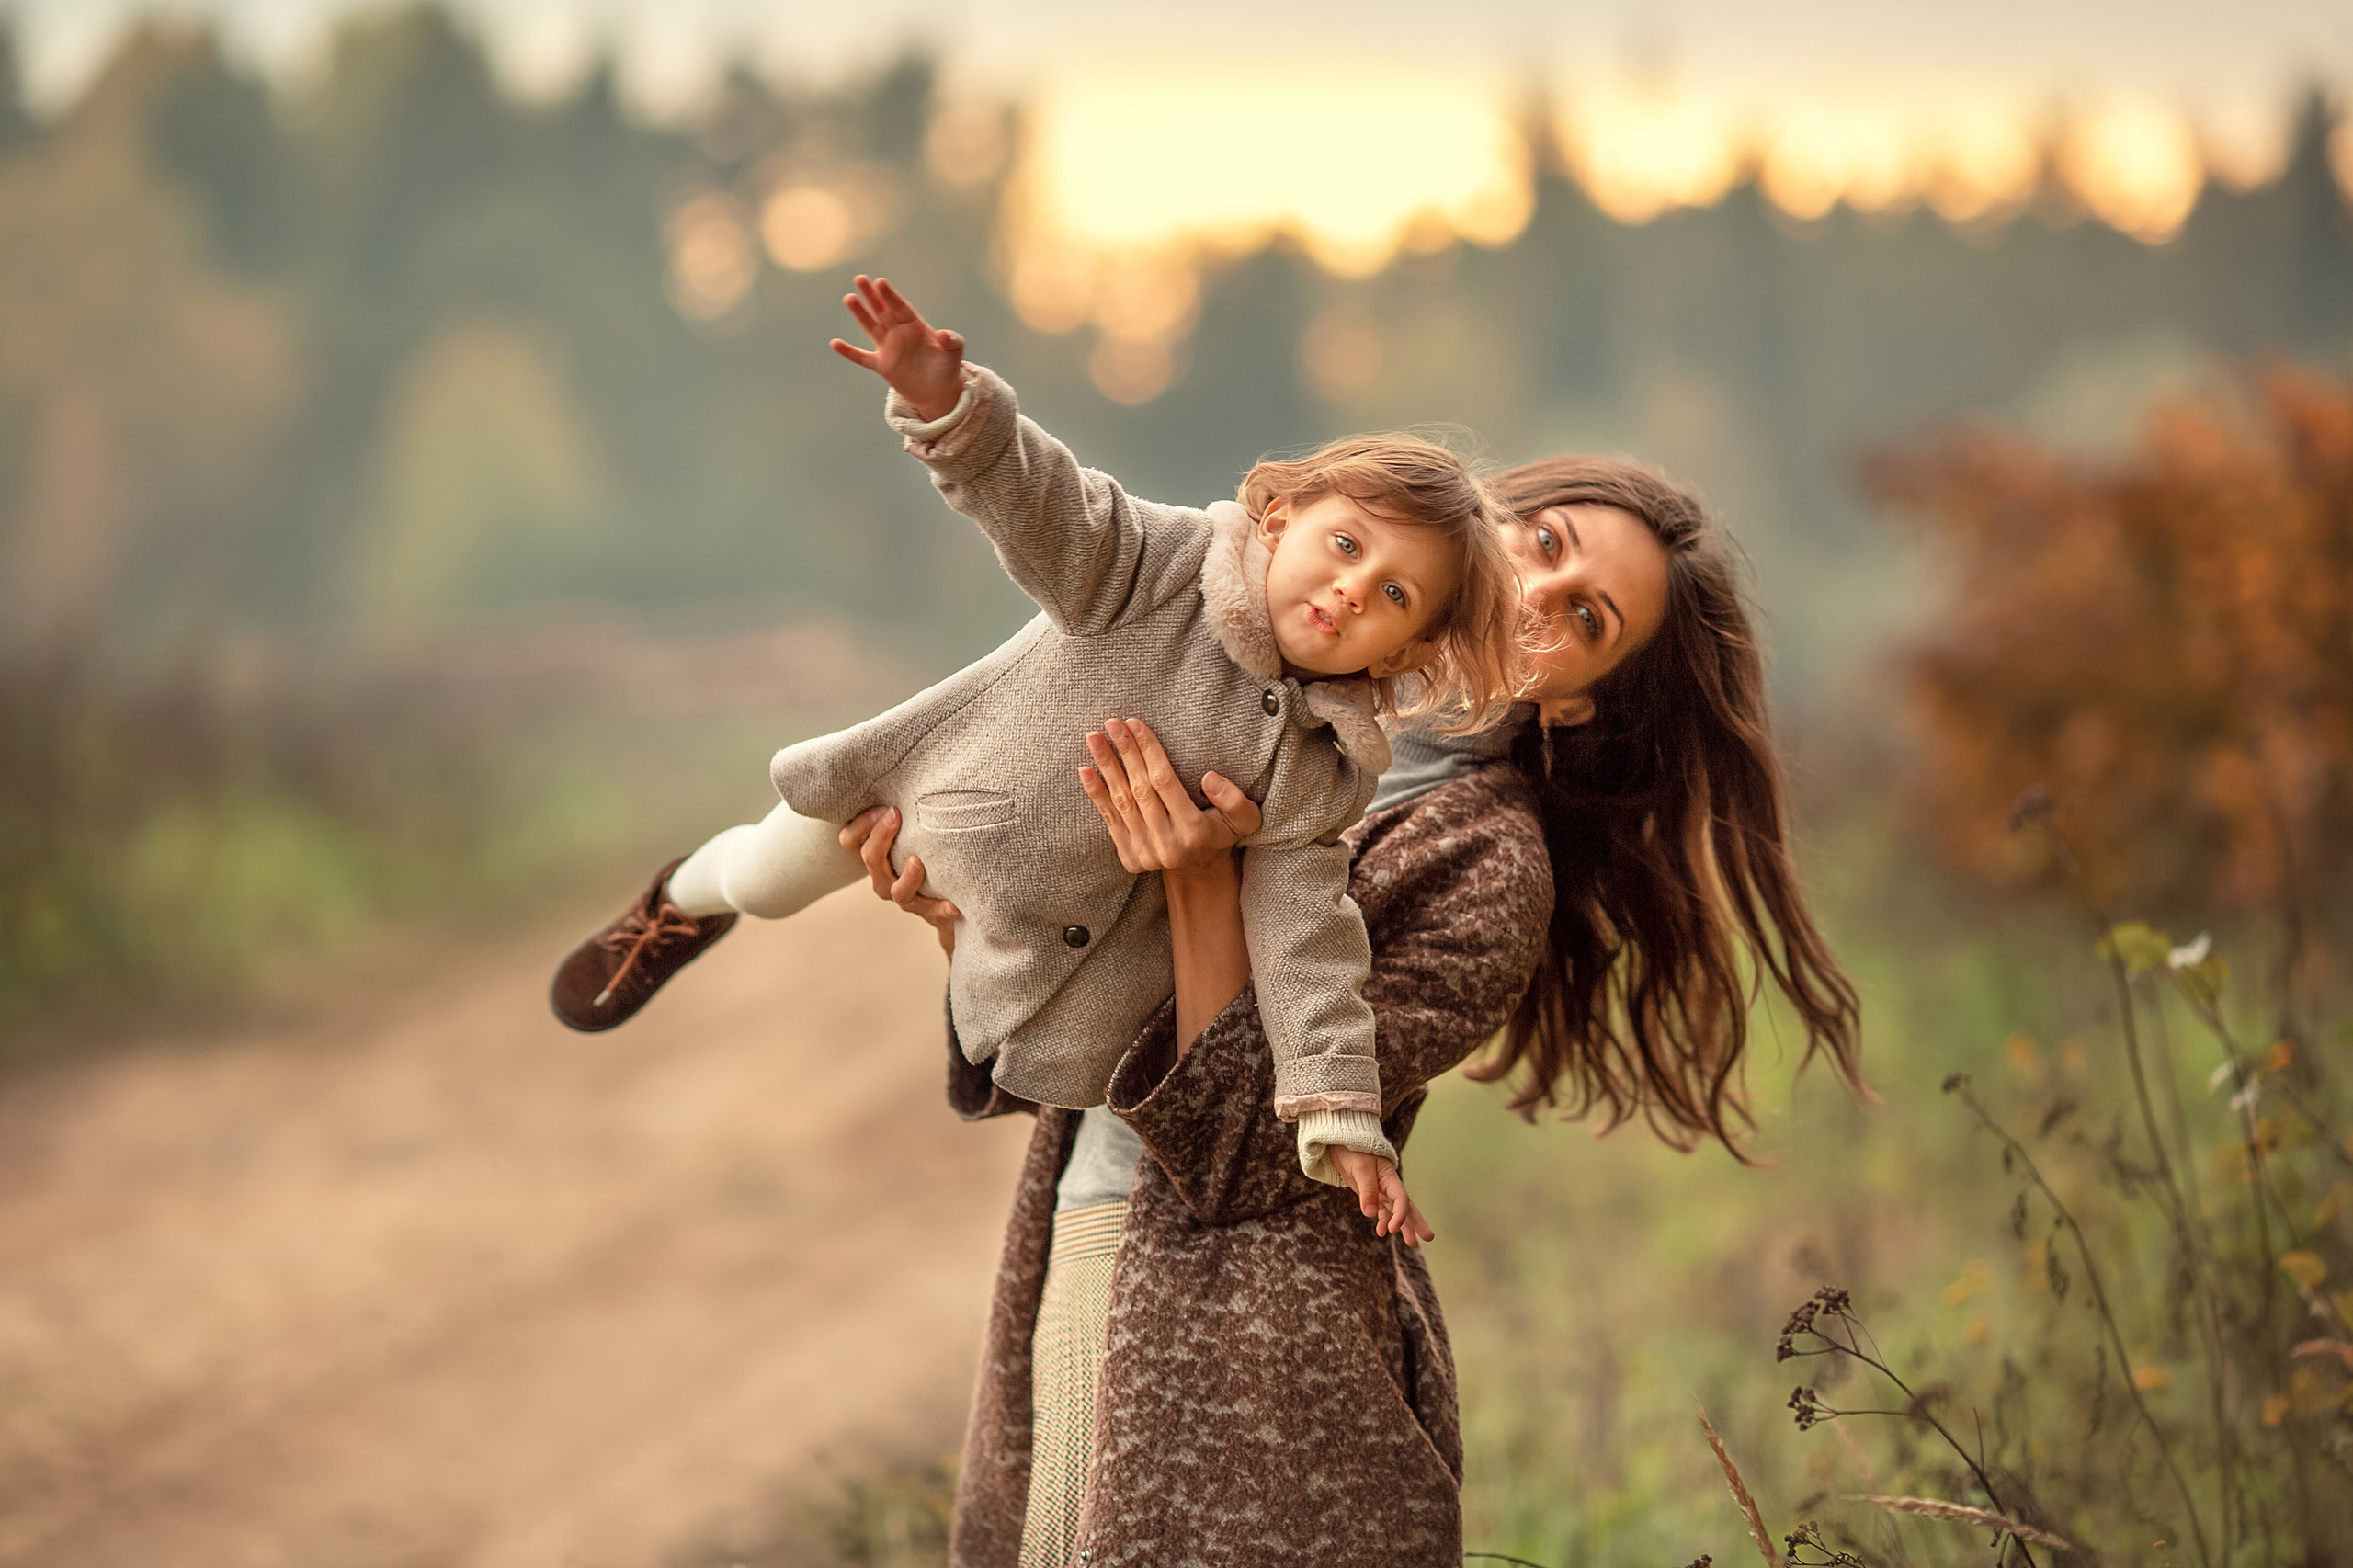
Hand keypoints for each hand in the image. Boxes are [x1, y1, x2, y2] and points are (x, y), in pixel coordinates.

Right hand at [829, 274, 965, 421]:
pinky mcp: (882, 366)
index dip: (891, 296)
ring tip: (849, 298)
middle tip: (860, 278)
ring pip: (871, 327)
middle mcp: (899, 333)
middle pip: (882, 310)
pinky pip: (862, 357)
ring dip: (860, 314)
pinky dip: (849, 352)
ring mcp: (888, 348)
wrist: (938, 391)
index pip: (900, 307)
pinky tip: (835, 343)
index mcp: (915, 326)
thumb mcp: (954, 352)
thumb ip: (952, 341)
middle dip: (872, 296)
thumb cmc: (947, 367)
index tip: (881, 282)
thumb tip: (944, 334)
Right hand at [840, 806, 960, 955]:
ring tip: (917, 861)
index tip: (885, 806)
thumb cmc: (925, 839)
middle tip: (894, 813)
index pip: (849, 838)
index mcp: (871, 849)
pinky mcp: (923, 908)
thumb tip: (907, 753)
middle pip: (869, 858)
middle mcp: (880, 873)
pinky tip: (954, 904)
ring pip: (893, 890)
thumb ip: (904, 799)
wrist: (947, 885)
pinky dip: (939, 908)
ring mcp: (899, 893)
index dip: (862, 823)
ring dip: (906, 875)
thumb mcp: (911, 818)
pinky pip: (927, 911)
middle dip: (880, 836)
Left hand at [1078, 717, 1262, 874]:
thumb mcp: (1245, 819)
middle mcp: (1168, 844)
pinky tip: (1085, 770)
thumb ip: (1234, 799)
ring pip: (1122, 801)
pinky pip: (1110, 820)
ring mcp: (1145, 853)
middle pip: (1140, 789)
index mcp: (1195, 831)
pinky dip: (1096, 794)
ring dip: (1106, 766)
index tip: (1135, 724)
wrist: (1200, 870)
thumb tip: (1209, 778)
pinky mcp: (1129, 857)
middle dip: (1124, 752)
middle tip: (1112, 723)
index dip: (1148, 751)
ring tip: (1094, 738)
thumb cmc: (1222, 833)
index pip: (1165, 781)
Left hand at [1329, 1148, 1433, 1246]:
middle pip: (1407, 1207)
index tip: (1393, 1229)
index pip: (1400, 1199)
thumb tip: (1370, 1214)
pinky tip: (1382, 1232)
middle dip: (1417, 1222)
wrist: (1343, 1143)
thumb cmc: (1354, 1151)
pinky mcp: (1372, 1195)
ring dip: (1403, 1227)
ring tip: (1412, 1243)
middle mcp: (1389, 1186)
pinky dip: (1384, 1221)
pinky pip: (1382, 1211)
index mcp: (1390, 1178)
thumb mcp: (1360, 1169)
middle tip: (1429, 1237)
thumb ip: (1367, 1190)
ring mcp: (1381, 1192)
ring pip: (1396, 1212)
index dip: (1399, 1215)